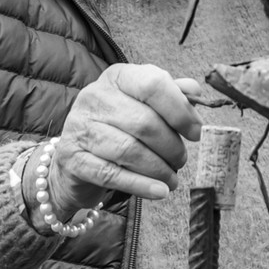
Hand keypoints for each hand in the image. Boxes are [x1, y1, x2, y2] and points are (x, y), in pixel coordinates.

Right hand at [30, 64, 203, 219]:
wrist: (78, 157)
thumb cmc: (121, 127)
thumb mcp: (145, 104)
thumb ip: (172, 95)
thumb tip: (195, 92)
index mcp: (117, 77)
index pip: (153, 85)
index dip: (180, 111)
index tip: (196, 133)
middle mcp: (94, 97)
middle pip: (144, 122)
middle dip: (171, 146)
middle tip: (181, 160)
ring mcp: (79, 127)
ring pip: (129, 150)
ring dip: (158, 169)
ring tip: (172, 177)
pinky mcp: (72, 159)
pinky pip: (111, 175)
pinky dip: (141, 185)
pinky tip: (159, 191)